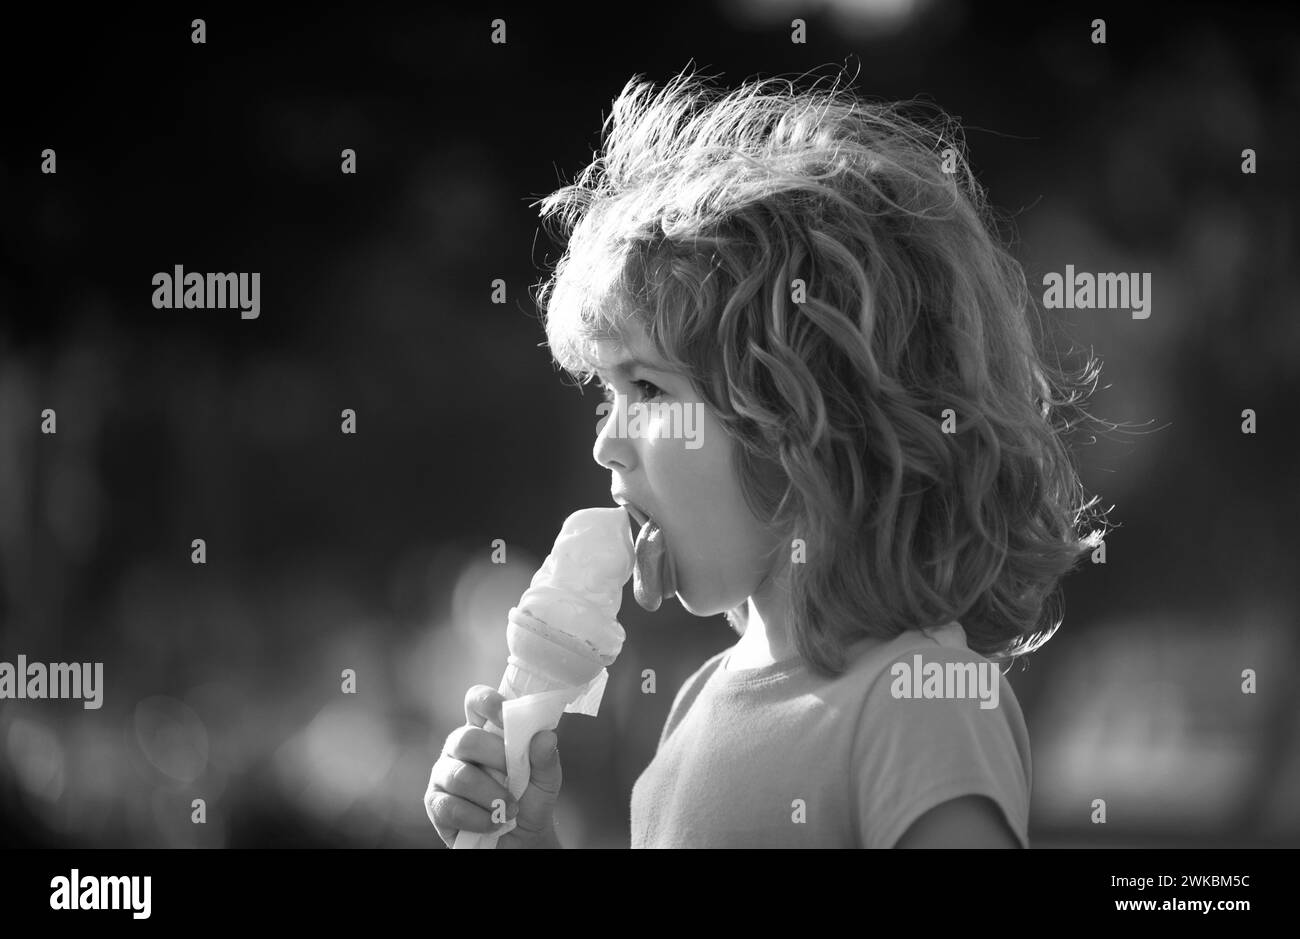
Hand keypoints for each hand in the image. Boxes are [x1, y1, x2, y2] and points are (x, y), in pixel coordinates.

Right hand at [424, 684, 563, 847]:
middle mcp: (459, 748)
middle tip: (515, 777)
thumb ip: (545, 758)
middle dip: (496, 758)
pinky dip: (478, 818)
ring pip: (460, 776)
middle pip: (466, 739)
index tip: (505, 714)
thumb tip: (545, 736)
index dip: (488, 702)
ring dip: (491, 796)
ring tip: (510, 809)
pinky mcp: (436, 803)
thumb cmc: (529, 800)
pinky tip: (493, 823)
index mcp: (485, 731)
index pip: (476, 701)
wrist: (521, 840)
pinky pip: (451, 807)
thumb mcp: (546, 780)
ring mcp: (444, 774)